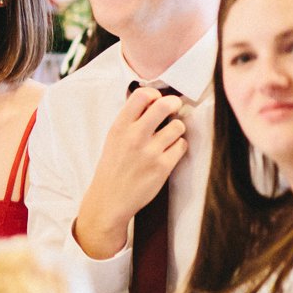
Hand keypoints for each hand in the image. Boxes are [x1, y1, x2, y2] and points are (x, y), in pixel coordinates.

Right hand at [73, 87, 186, 259]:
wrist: (110, 199)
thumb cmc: (113, 167)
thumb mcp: (113, 139)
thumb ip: (131, 121)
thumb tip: (156, 101)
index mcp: (119, 127)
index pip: (142, 95)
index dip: (155, 94)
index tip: (157, 100)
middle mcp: (134, 136)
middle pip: (164, 105)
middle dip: (173, 104)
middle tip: (173, 108)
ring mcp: (150, 152)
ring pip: (178, 126)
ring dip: (176, 129)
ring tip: (168, 137)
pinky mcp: (163, 166)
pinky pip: (182, 145)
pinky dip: (178, 147)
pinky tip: (168, 152)